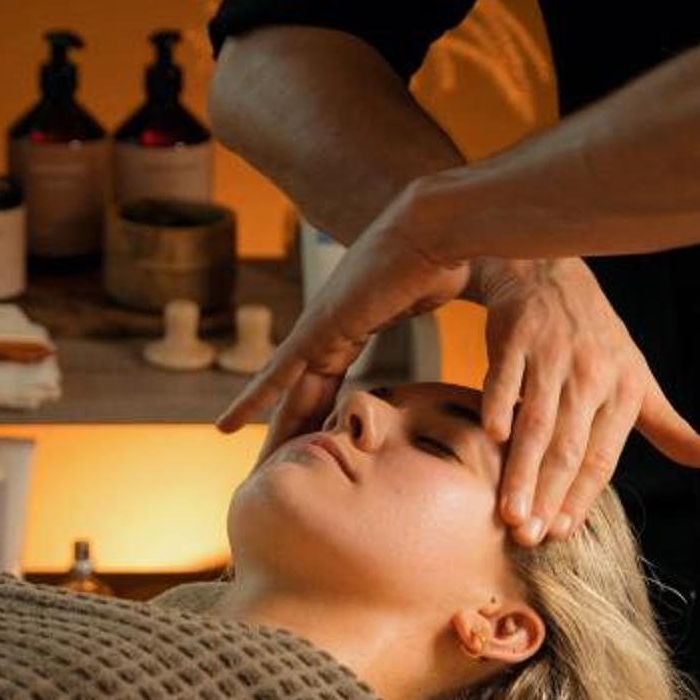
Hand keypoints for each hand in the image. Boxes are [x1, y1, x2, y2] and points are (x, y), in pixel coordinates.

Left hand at [215, 198, 470, 460]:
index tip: (312, 445)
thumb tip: (472, 341)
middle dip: (291, 435)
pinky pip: (278, 374)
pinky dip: (252, 400)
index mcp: (354, 328)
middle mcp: (329, 330)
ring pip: (286, 395)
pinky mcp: (319, 328)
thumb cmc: (445, 258)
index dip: (320, 418)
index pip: (329, 386)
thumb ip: (430, 321)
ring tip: (252, 467)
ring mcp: (321, 329)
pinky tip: (228, 426)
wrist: (435, 229)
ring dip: (270, 431)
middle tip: (272, 471)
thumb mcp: (433, 303)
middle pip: (303, 397)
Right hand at [467, 255, 699, 546]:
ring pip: (536, 421)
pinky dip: (497, 406)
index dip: (582, 497)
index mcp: (624, 392)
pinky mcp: (517, 336)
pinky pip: (505, 377)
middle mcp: (592, 375)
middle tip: (529, 538)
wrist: (553, 274)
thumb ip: (671, 428)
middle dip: (548, 495)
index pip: (602, 457)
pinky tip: (490, 440)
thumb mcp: (640, 381)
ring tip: (509, 512)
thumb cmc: (599, 340)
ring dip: (521, 469)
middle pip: (569, 448)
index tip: (561, 533)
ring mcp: (553, 355)